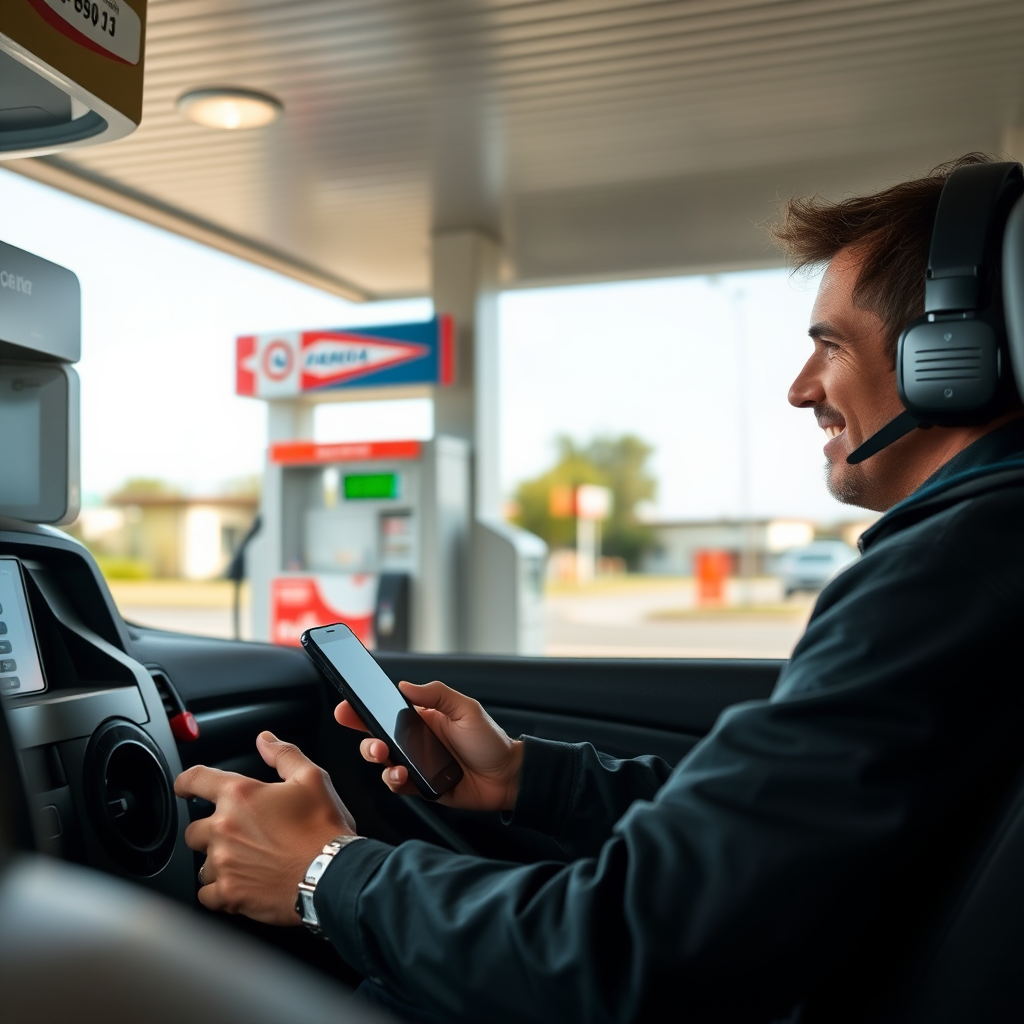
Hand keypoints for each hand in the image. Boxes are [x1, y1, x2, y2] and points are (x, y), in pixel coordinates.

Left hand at [174, 731, 355, 925]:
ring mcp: (224, 863)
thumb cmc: (323, 828)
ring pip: (202, 864)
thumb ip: (284, 755)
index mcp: (240, 795)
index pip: (195, 780)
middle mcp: (224, 828)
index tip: (184, 788)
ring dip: (218, 862)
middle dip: (211, 832)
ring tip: (246, 863)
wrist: (332, 874)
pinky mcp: (229, 894)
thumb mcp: (312, 779)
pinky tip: (240, 885)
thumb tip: (265, 741)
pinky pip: (206, 894)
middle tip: (238, 836)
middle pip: (193, 830)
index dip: (185, 782)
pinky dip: (219, 891)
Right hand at [335, 680, 523, 812]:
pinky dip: (394, 781)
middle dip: (364, 738)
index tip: (346, 706)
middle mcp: (414, 740)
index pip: (385, 710)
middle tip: (372, 742)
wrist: (507, 777)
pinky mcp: (420, 786)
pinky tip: (403, 776)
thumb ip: (437, 695)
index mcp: (421, 718)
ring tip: (387, 759)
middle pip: (375, 737)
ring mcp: (415, 764)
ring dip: (378, 761)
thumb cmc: (489, 740)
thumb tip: (405, 685)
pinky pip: (397, 784)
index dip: (362, 709)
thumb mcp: (466, 709)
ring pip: (382, 762)